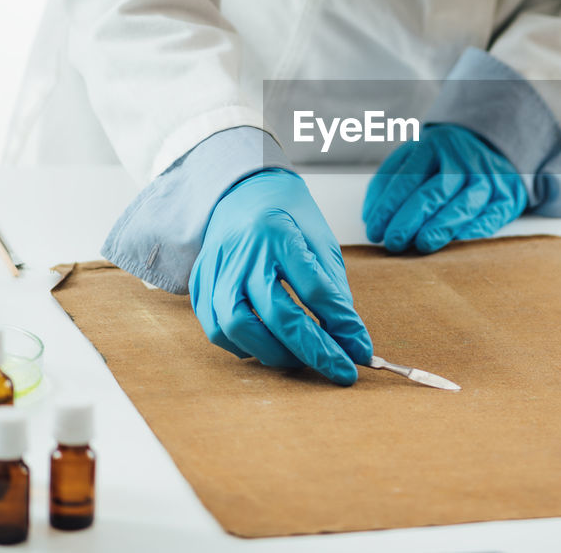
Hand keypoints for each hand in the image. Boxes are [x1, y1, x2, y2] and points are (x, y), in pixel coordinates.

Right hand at [190, 169, 371, 384]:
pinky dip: (243, 346)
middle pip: (276, 314)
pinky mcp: (199, 281)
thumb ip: (331, 285)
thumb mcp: (320, 238)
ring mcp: (216, 268)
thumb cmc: (286, 215)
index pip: (315, 289)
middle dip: (313, 351)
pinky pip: (215, 327)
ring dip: (273, 353)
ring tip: (302, 358)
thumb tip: (346, 336)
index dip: (341, 325)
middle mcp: (243, 251)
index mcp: (279, 233)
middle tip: (340, 369)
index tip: (361, 350)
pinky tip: (267, 345)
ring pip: (236, 326)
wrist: (241, 190)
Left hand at [363, 124, 527, 253]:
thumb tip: (369, 217)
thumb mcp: (412, 157)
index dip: (388, 208)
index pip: (406, 180)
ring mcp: (487, 177)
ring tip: (421, 245)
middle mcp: (462, 160)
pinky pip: (492, 216)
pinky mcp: (508, 196)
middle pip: (434, 192)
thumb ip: (388, 182)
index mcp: (433, 146)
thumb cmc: (439, 161)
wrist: (489, 145)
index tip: (374, 231)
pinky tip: (457, 243)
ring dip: (441, 228)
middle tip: (393, 243)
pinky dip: (474, 231)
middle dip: (410, 220)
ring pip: (463, 205)